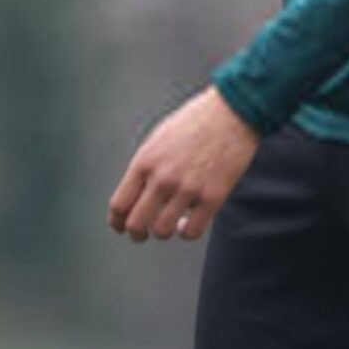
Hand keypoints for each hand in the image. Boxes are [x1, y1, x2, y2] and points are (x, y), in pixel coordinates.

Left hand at [108, 86, 260, 242]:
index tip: (120, 226)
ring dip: (162, 232)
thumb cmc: (194, 123)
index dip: (117, 221)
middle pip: (136, 223)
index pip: (119, 204)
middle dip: (136, 233)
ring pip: (162, 231)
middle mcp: (162, 178)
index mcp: (144, 162)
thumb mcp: (157, 140)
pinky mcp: (212, 198)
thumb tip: (136, 194)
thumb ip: (145, 167)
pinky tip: (187, 222)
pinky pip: (192, 232)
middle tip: (141, 233)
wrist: (231, 114)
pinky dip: (186, 232)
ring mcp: (187, 190)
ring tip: (167, 224)